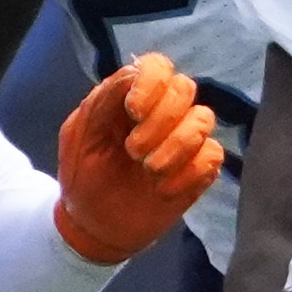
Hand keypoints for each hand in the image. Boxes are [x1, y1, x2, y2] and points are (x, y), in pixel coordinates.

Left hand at [51, 52, 220, 263]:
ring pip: (203, 119)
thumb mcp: (80, 134)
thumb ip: (103, 100)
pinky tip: (163, 189)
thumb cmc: (84, 174)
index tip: (133, 112)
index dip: (151, 83)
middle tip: (134, 151)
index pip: (157, 66)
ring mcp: (186, 139)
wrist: (95, 225)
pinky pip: (212, 155)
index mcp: (133, 96)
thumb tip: (134, 73)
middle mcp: (164, 111)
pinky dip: (188, 172)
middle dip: (161, 119)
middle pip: (184, 88)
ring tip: (148, 171)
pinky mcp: (200, 168)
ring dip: (175, 146)